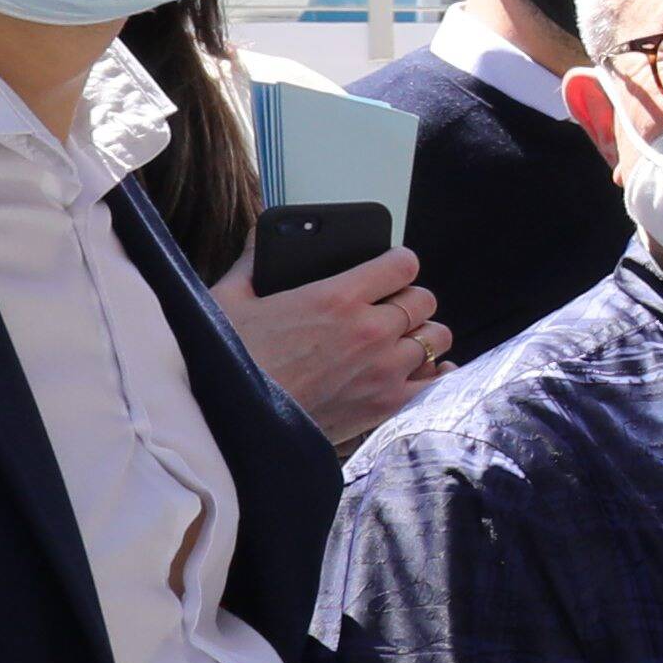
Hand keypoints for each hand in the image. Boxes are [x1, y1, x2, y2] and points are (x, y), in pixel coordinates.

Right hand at [214, 242, 450, 447]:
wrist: (226, 424)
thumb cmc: (226, 363)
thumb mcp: (228, 300)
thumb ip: (253, 264)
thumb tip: (262, 238)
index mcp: (337, 297)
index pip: (402, 264)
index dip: (398, 262)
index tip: (391, 267)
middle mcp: (370, 331)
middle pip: (424, 300)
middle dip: (409, 298)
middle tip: (390, 307)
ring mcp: (384, 370)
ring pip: (436, 338)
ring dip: (421, 335)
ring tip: (400, 340)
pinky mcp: (386, 406)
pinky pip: (436, 382)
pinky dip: (434, 374)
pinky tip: (420, 370)